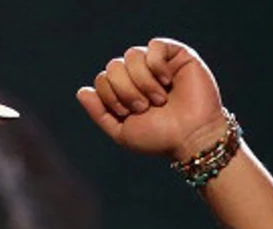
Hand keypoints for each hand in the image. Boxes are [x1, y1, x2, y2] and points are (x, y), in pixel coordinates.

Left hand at [77, 38, 226, 161]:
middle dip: (124, 90)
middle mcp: (139, 74)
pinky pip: (154, 46)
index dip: (109, 96)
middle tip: (144, 107)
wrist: (191, 138)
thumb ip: (99, 112)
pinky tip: (167, 81)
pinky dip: (156, 66)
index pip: (102, 78)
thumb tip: (81, 91)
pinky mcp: (178, 55)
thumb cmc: (159, 137)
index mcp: (124, 90)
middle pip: (114, 65)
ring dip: (142, 82)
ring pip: (132, 55)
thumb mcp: (122, 131)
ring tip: (159, 99)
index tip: (129, 113)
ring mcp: (158, 63)